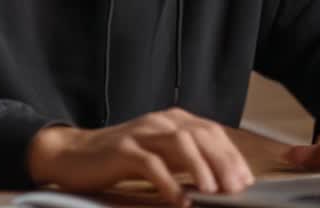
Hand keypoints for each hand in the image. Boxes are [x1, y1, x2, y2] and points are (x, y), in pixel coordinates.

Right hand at [27, 108, 254, 206]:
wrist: (73, 154)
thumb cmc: (120, 159)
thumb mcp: (159, 155)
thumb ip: (186, 162)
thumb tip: (220, 181)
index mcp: (172, 120)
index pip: (211, 132)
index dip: (232, 154)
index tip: (246, 179)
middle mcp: (159, 121)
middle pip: (200, 135)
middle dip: (223, 162)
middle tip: (235, 188)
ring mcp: (140, 133)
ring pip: (179, 142)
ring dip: (200, 167)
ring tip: (213, 191)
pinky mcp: (122, 149)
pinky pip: (150, 163)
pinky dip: (168, 182)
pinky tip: (179, 199)